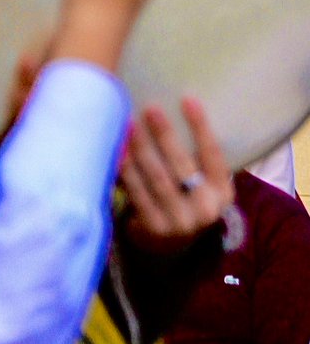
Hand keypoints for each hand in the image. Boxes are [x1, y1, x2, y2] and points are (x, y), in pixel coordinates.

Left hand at [119, 97, 233, 253]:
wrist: (171, 244)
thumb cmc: (186, 197)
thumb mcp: (202, 183)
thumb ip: (196, 156)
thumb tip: (178, 105)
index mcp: (223, 193)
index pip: (213, 155)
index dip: (201, 127)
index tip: (188, 99)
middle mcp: (206, 210)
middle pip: (182, 166)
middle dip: (165, 135)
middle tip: (150, 108)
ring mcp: (180, 222)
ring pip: (158, 178)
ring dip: (142, 149)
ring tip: (130, 124)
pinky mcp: (155, 228)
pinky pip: (139, 193)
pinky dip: (128, 171)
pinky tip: (120, 151)